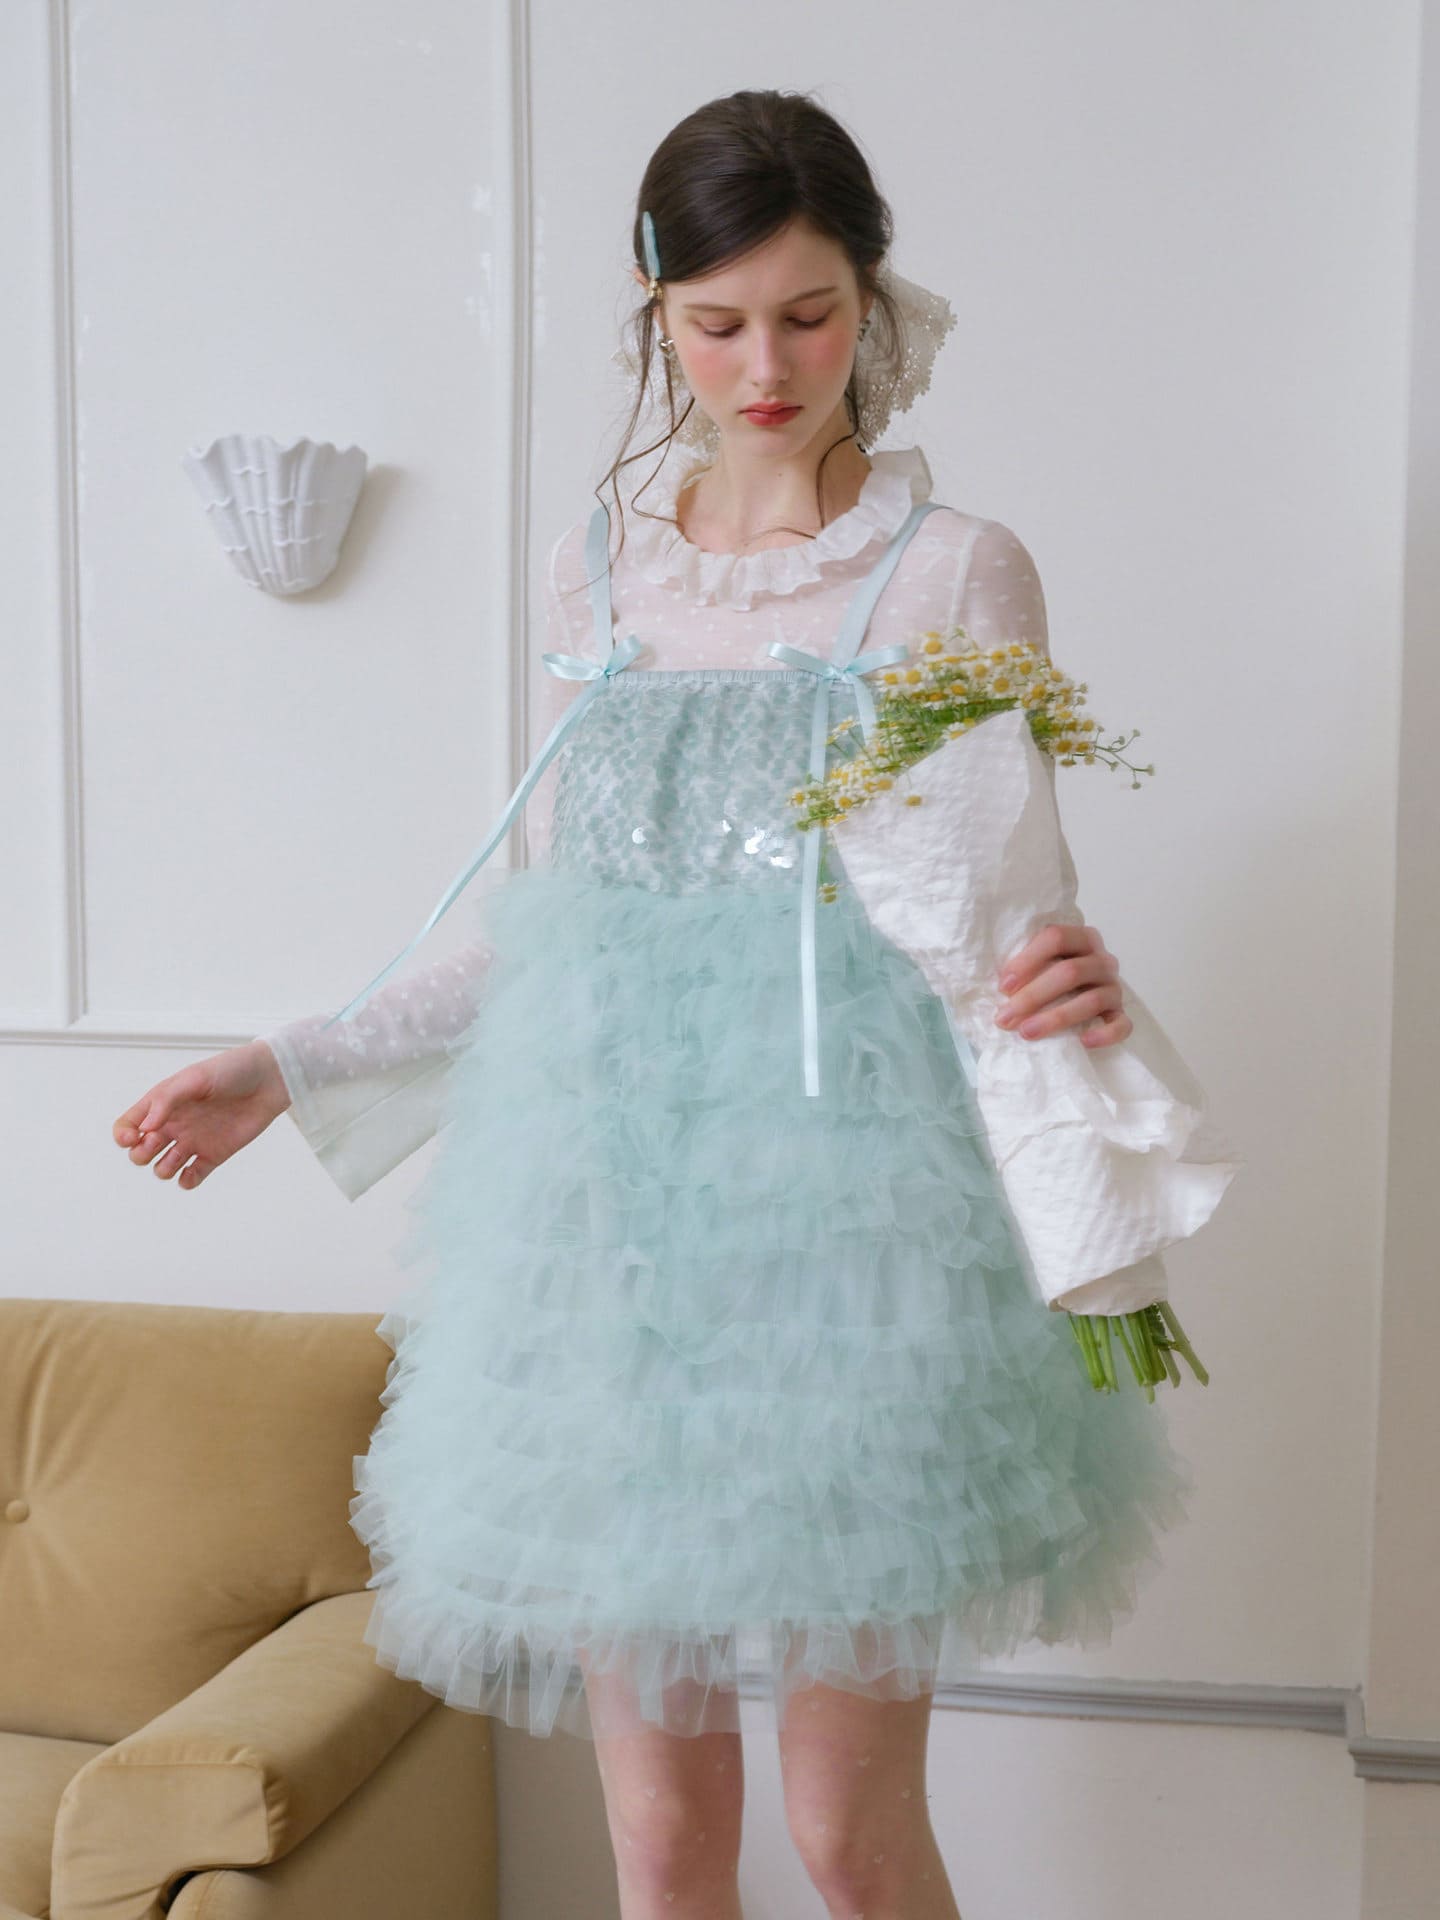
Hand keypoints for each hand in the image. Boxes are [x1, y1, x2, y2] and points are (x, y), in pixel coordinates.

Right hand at [112, 1040, 291, 1190]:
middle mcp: (174, 1124)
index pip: (127, 1125)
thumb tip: (145, 1128)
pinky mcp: (213, 1155)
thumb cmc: (231, 1071)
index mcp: (162, 1104)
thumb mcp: (194, 1078)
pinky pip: (191, 1177)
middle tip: (158, 1141)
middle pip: (140, 1152)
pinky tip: (192, 1171)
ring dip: (163, 1168)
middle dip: (141, 1154)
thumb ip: (166, 1100)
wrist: (269, 1080)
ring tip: (180, 1154)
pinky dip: (187, 1181)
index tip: (132, 1137)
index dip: (122, 1136)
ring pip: (163, 1168)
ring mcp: (192, 1141)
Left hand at [994, 923, 1130, 1048]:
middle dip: (1033, 996)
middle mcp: (1102, 960)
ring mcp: (1114, 987)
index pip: (1056, 938)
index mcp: (1081, 938)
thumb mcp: (1038, 963)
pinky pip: (1122, 1025)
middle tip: (1005, 1018)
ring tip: (1027, 1032)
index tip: (1004, 986)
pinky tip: (1083, 1042)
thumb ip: (1024, 965)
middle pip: (1070, 972)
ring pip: (1091, 1000)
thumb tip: (998, 986)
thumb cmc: (1049, 976)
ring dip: (1056, 1018)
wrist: (1077, 995)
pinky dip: (1105, 1034)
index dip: (1027, 960)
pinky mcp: (1121, 1014)